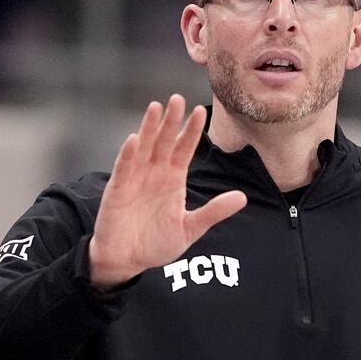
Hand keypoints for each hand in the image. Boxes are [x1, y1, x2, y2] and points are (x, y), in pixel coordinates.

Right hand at [87, 95, 246, 288]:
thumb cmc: (155, 244)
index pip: (184, 149)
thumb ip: (213, 211)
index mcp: (172, 179)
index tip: (201, 111)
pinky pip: (124, 168)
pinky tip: (134, 139)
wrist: (127, 261)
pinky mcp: (118, 190)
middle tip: (178, 98)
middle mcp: (154, 174)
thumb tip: (242, 198)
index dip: (191, 131)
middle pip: (164, 142)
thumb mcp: (190, 228)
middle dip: (171, 121)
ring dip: (149, 128)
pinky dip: (128, 154)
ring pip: (144, 148)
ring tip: (156, 107)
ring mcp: (135, 179)